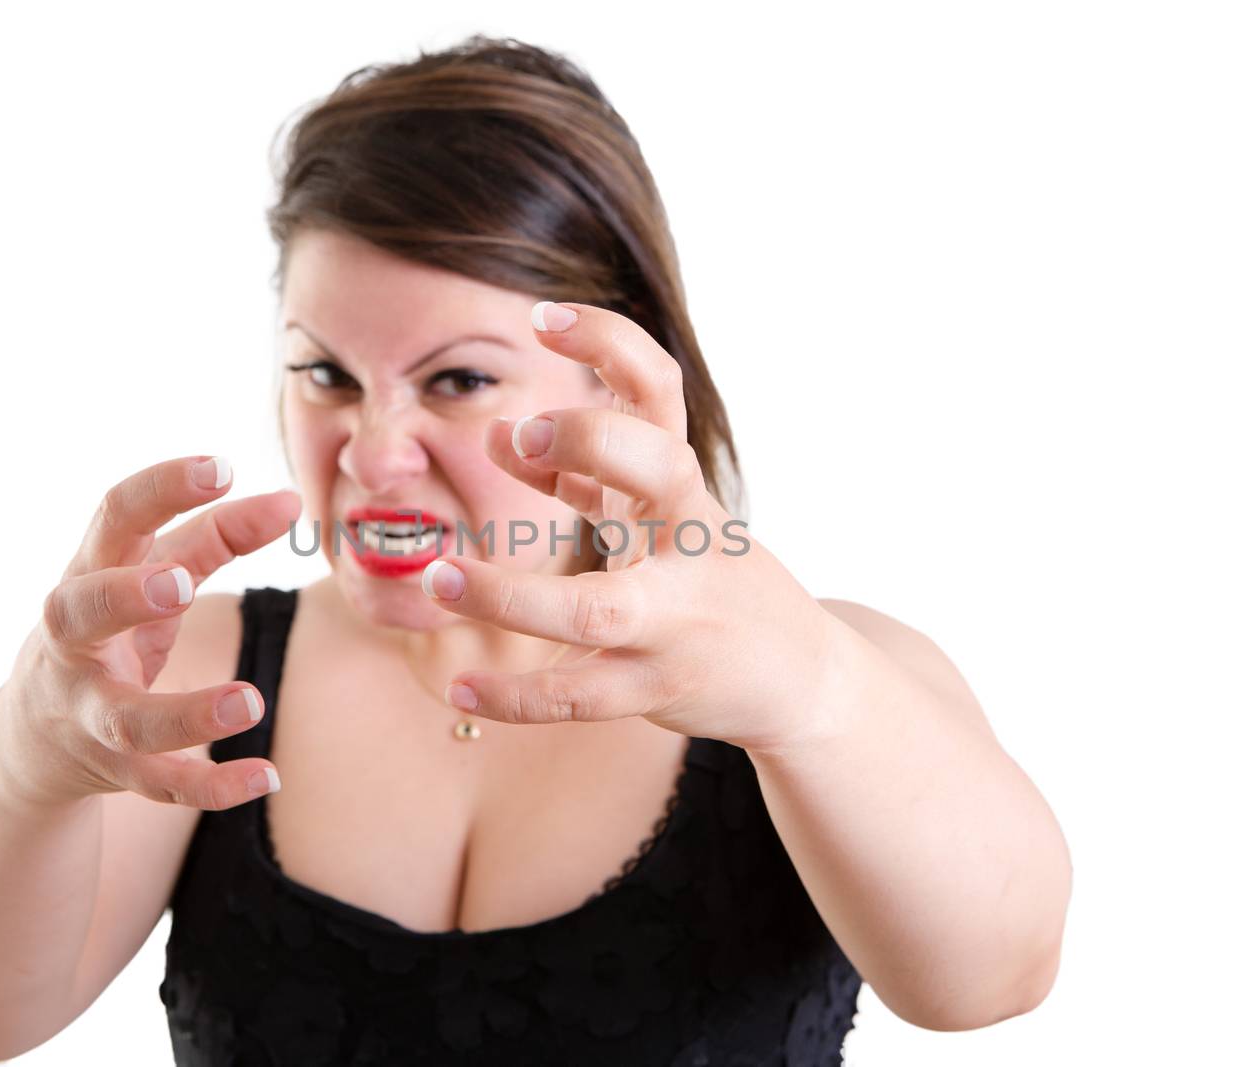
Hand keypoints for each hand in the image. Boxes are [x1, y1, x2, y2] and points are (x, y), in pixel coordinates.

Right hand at [0, 456, 300, 809]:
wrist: (31, 741)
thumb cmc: (108, 632)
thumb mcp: (148, 576)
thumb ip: (215, 535)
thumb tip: (287, 500)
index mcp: (87, 576)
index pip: (111, 519)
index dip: (160, 490)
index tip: (220, 466)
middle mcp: (74, 645)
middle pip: (79, 614)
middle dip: (124, 597)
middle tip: (178, 583)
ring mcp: (89, 712)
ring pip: (126, 718)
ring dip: (186, 713)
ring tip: (250, 702)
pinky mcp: (114, 769)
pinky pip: (161, 782)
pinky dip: (212, 784)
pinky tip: (265, 776)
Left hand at [420, 302, 837, 752]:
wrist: (799, 676)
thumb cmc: (711, 578)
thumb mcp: (659, 513)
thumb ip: (583, 474)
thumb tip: (498, 434)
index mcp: (683, 486)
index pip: (659, 389)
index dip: (609, 344)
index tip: (543, 316)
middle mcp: (689, 541)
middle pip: (656, 472)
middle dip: (590, 442)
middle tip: (518, 435)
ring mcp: (676, 619)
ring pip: (594, 608)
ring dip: (510, 595)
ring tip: (438, 576)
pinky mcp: (657, 687)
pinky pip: (578, 697)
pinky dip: (514, 697)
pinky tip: (458, 690)